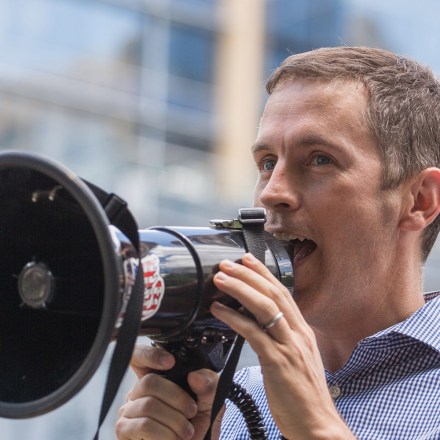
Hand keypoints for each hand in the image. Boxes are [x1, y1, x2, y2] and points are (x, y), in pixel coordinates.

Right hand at [115, 344, 222, 439]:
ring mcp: (129, 411)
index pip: (139, 356)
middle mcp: (139, 392)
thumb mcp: (211, 402)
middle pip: (149, 381)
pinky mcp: (125, 431)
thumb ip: (209, 385)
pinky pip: (144, 425)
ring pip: (148, 405)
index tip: (170, 362)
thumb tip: (195, 376)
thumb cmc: (198, 426)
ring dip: (174, 420)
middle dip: (176, 397)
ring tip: (187, 432)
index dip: (149, 354)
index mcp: (157, 378)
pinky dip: (165, 433)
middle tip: (192, 411)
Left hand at [210, 254, 354, 439]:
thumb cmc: (304, 395)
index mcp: (302, 331)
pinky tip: (218, 310)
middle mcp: (298, 334)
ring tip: (219, 278)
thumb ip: (282, 338)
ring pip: (263, 307)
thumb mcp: (297, 358)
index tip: (247, 260)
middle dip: (248, 274)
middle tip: (227, 263)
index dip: (264, 274)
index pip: (282, 293)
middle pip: (272, 293)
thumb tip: (261, 324)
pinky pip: (253, 333)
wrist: (318, 425)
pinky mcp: (278, 362)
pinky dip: (234, 318)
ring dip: (239, 289)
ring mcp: (289, 346)